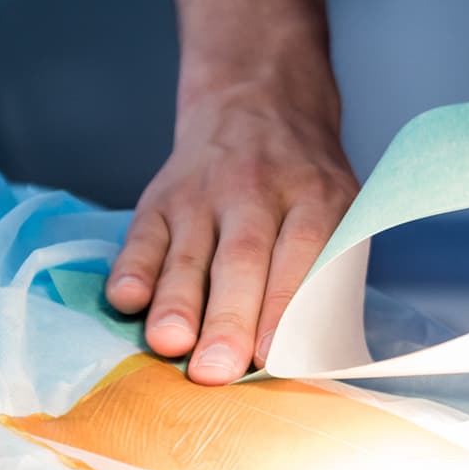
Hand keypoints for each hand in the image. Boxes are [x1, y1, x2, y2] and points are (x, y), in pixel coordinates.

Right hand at [107, 88, 355, 384]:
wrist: (258, 100)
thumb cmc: (306, 182)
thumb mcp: (342, 206)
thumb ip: (332, 268)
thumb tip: (319, 351)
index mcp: (313, 196)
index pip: (302, 251)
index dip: (285, 304)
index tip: (271, 355)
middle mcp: (256, 191)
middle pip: (241, 259)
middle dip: (227, 318)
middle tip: (216, 369)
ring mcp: (203, 194)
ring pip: (188, 253)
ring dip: (176, 302)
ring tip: (169, 343)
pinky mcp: (160, 198)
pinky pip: (142, 236)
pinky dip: (132, 268)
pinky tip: (126, 299)